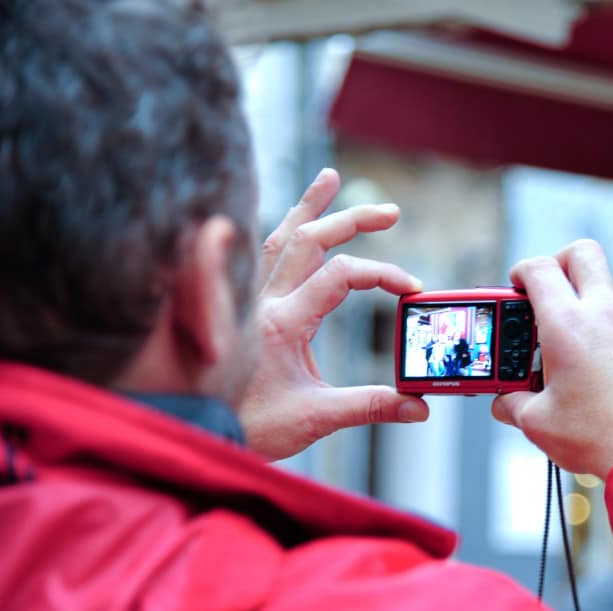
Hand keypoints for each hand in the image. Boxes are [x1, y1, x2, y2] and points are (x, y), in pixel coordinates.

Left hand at [240, 169, 428, 460]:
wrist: (194, 430)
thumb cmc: (249, 426)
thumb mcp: (315, 419)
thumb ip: (370, 406)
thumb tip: (419, 405)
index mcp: (283, 322)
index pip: (341, 276)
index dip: (382, 275)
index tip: (412, 290)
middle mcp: (262, 302)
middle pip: (310, 240)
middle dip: (352, 220)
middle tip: (390, 212)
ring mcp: (247, 301)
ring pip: (277, 239)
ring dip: (306, 209)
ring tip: (328, 178)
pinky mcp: (239, 309)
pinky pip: (257, 257)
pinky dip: (279, 233)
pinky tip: (291, 224)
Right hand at [491, 240, 612, 478]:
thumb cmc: (598, 438)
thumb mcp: (539, 423)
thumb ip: (514, 404)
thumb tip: (506, 403)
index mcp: (568, 325)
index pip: (539, 269)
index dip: (521, 271)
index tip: (516, 288)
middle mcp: (606, 314)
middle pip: (582, 254)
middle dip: (558, 262)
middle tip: (546, 292)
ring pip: (608, 292)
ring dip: (586, 306)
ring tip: (572, 349)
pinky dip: (611, 335)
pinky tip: (603, 372)